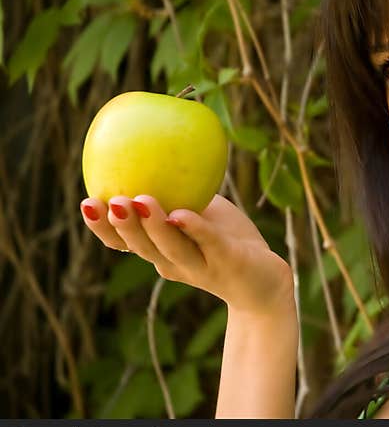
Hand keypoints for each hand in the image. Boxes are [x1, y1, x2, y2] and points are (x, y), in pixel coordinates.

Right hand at [80, 194, 294, 315]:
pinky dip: (194, 229)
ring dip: (151, 226)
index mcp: (162, 252)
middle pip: (142, 247)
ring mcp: (202, 266)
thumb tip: (159, 146)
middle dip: (119, 225)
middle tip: (102, 201)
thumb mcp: (202, 211)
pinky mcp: (229, 264)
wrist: (267, 280)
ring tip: (137, 201)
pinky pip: (210, 244)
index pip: (125, 244)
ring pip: (171, 248)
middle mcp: (176, 264)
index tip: (85, 203)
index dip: (102, 228)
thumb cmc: (229, 240)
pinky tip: (181, 214)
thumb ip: (180, 191)